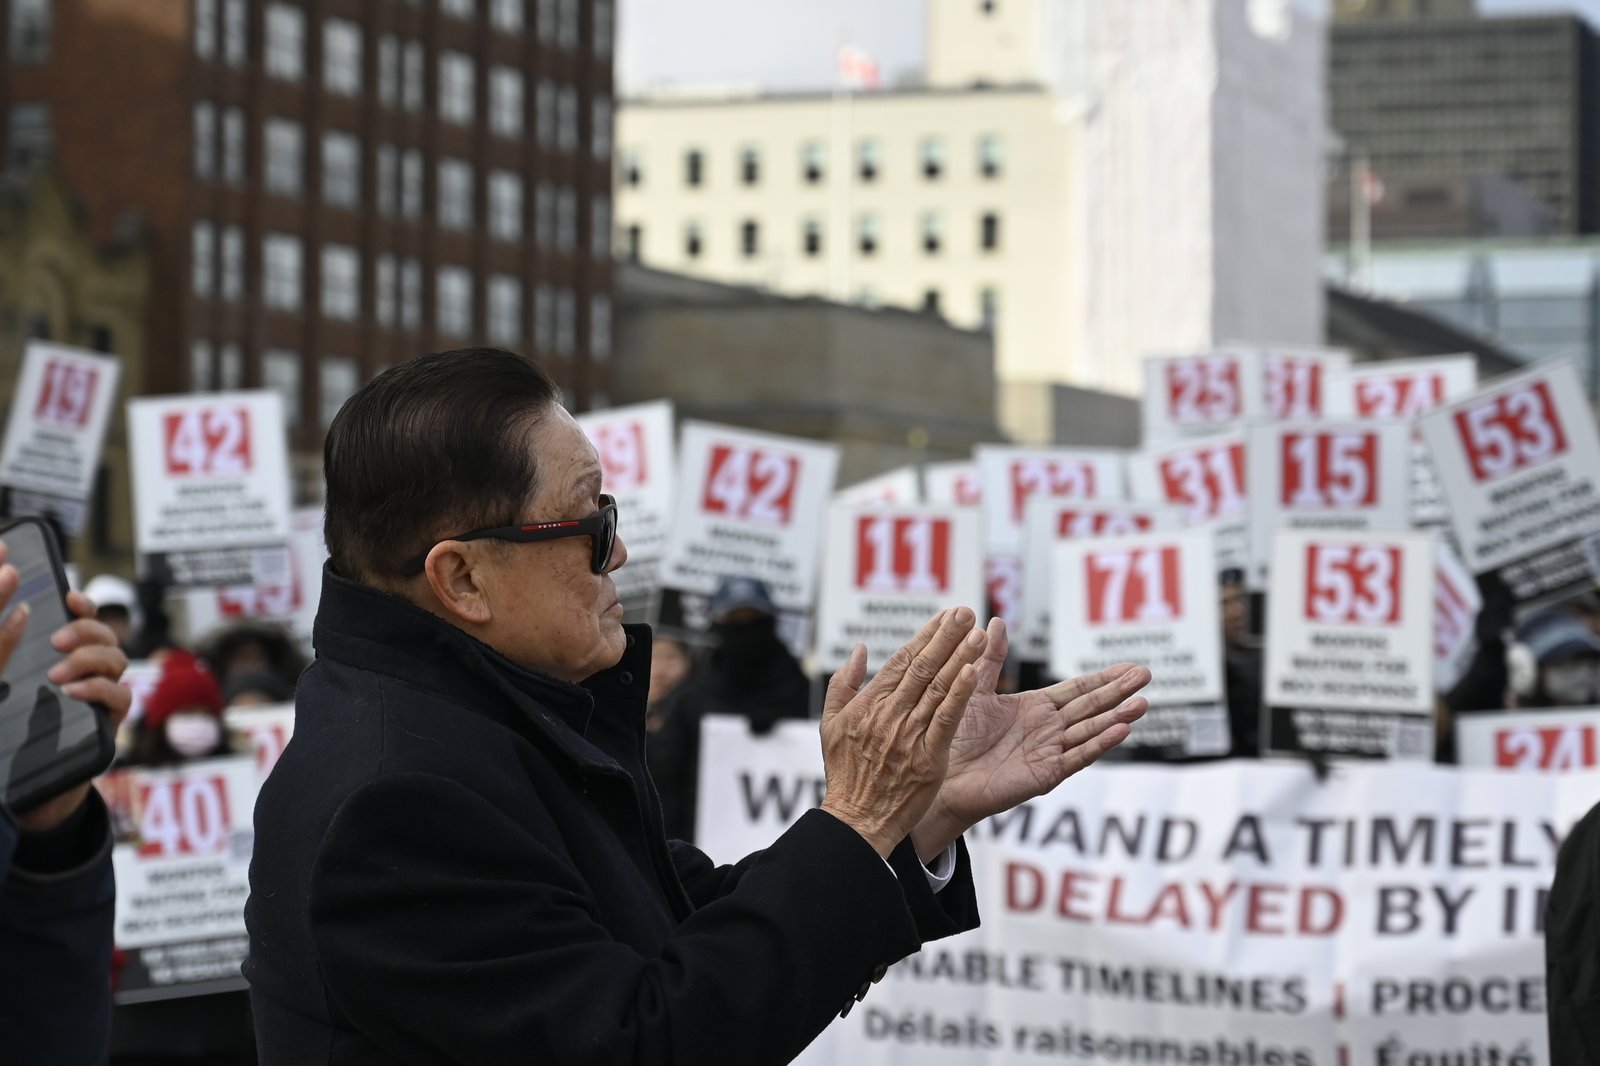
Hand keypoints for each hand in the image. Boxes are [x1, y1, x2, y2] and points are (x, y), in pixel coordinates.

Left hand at [0, 554, 131, 832]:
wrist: (27, 790)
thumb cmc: (10, 736)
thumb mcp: (2, 686)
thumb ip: (5, 652)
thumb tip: (17, 612)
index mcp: (68, 660)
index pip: (86, 622)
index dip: (84, 607)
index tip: (69, 598)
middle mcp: (91, 674)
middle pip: (107, 637)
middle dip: (86, 632)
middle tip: (56, 641)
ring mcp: (103, 698)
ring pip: (118, 661)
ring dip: (90, 660)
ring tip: (57, 675)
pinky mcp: (110, 723)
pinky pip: (121, 697)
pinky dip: (99, 689)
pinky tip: (72, 693)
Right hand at [819, 608, 988, 857]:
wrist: (856, 820)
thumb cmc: (845, 774)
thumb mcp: (830, 725)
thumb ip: (843, 684)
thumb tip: (859, 649)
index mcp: (868, 703)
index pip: (901, 660)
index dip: (926, 635)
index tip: (945, 615)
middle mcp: (889, 713)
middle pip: (922, 666)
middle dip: (946, 636)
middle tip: (966, 610)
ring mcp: (909, 734)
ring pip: (938, 687)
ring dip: (960, 657)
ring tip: (978, 633)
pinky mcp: (928, 756)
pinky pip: (946, 719)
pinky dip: (959, 694)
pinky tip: (973, 672)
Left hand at [910, 618, 1149, 861]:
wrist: (939, 774)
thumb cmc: (954, 735)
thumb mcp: (974, 689)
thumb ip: (990, 658)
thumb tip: (997, 621)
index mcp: (1035, 709)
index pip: (1077, 690)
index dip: (1103, 678)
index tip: (1130, 666)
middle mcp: (1047, 730)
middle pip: (1091, 706)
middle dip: (1118, 691)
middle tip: (1147, 675)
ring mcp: (1049, 752)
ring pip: (1090, 731)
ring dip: (1117, 717)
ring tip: (1143, 703)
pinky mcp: (1045, 774)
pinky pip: (1076, 757)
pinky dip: (1099, 744)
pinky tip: (1120, 731)